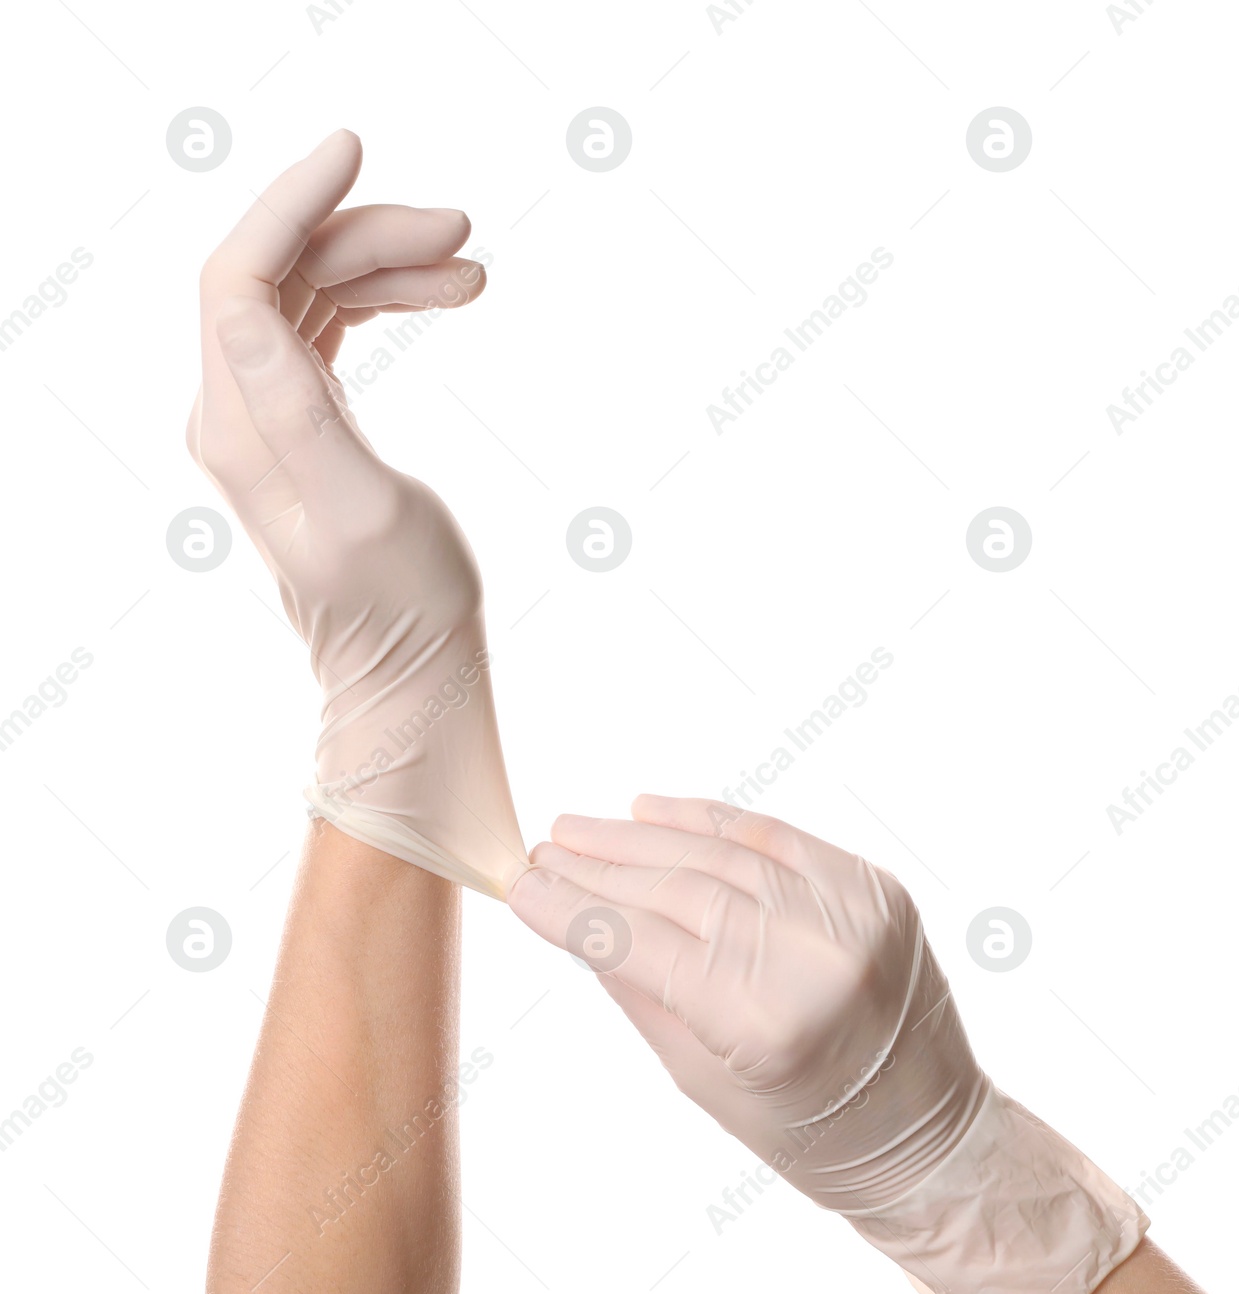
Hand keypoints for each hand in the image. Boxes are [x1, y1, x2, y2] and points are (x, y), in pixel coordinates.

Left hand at [187, 130, 526, 896]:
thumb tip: (242, 304)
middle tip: (466, 231)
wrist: (410, 667)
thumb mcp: (356, 506)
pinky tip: (448, 295)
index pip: (239, 277)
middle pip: (283, 274)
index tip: (358, 151)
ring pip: (314, 293)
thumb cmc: (400, 604)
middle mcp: (236, 410)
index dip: (290, 204)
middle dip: (368, 235)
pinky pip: (334, 328)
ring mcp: (268, 414)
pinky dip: (388, 300)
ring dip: (388, 264)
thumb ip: (297, 407)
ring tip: (473, 268)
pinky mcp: (309, 422)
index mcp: (237, 425)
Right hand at [508, 796, 1144, 1293]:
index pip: (640, 945)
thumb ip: (639, 992)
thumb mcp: (702, 1082)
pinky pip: (777, 837)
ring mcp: (852, 914)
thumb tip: (577, 922)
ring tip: (579, 830)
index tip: (519, 887)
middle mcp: (815, 956)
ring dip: (642, 837)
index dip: (571, 912)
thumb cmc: (811, 1134)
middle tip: (541, 851)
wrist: (929, 1135)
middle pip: (677, 889)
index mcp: (767, 1024)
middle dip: (598, 867)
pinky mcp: (874, 888)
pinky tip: (653, 810)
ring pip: (721, 853)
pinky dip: (712, 820)